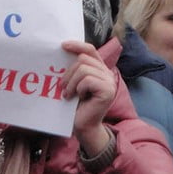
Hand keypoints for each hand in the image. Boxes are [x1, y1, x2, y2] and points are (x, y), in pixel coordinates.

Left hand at [61, 40, 116, 156]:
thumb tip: (64, 51)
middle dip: (69, 73)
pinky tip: (77, 98)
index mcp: (100, 69)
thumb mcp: (74, 83)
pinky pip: (87, 80)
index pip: (90, 50)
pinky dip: (78, 89)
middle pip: (83, 59)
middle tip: (63, 87)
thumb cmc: (76, 107)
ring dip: (71, 83)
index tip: (62, 45)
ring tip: (69, 94)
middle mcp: (107, 73)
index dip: (77, 45)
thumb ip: (75, 69)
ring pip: (83, 69)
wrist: (83, 128)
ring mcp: (109, 82)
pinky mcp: (108, 90)